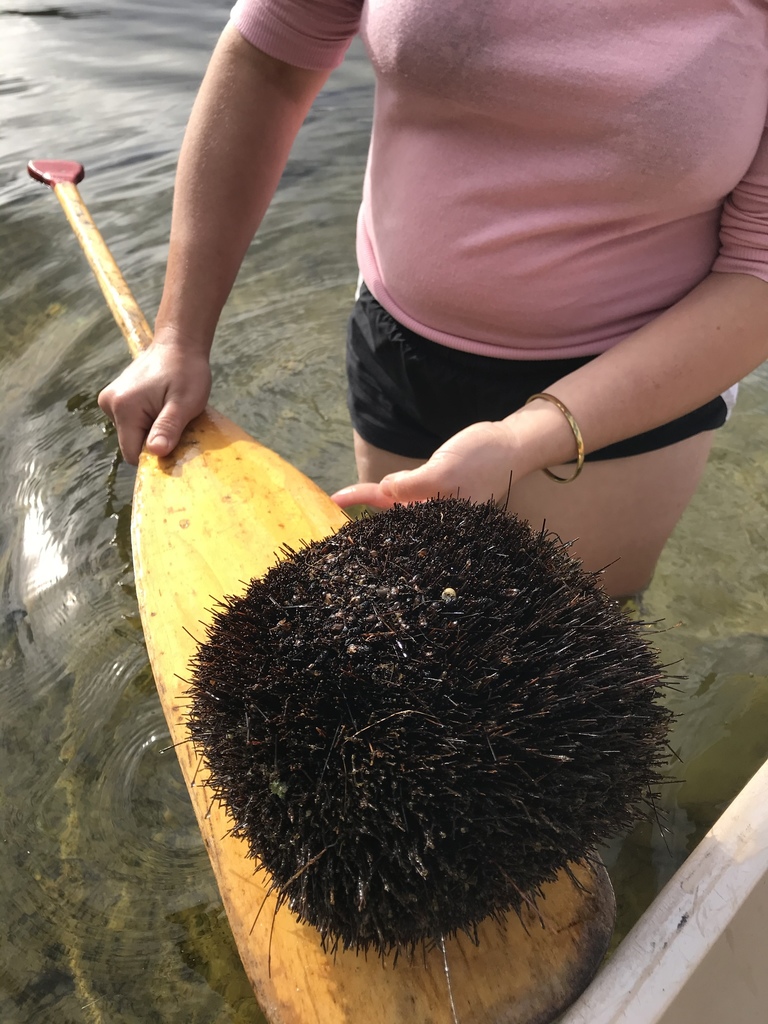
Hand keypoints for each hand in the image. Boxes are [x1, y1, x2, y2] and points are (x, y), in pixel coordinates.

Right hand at [97, 338, 211, 464]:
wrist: (179, 344)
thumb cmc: (186, 371)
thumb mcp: (185, 403)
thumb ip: (168, 427)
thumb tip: (155, 452)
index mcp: (123, 407)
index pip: (133, 453)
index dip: (154, 454)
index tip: (174, 441)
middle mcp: (109, 403)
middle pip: (131, 443)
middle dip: (154, 440)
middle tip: (174, 422)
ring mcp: (110, 399)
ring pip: (132, 433)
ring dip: (151, 430)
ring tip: (168, 411)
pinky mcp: (115, 397)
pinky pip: (131, 422)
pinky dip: (147, 421)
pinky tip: (160, 406)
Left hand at [332, 421, 521, 508]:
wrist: (511, 444)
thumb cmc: (481, 458)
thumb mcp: (443, 471)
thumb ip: (413, 486)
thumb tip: (384, 492)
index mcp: (436, 519)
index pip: (393, 519)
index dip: (364, 508)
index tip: (336, 500)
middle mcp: (435, 517)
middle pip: (394, 519)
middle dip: (367, 513)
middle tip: (335, 503)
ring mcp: (437, 504)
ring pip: (400, 506)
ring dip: (376, 501)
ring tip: (345, 499)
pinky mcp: (440, 492)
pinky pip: (410, 495)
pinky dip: (393, 492)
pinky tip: (378, 491)